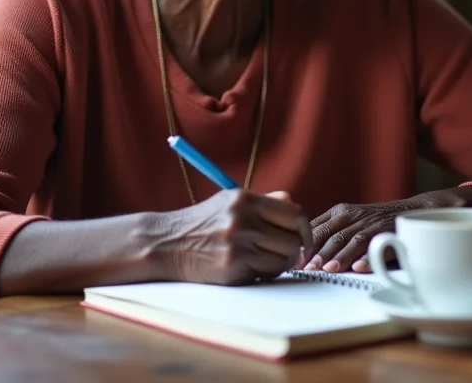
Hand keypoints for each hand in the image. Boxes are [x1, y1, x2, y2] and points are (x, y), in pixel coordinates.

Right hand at [160, 189, 312, 285]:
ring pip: (284, 258)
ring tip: (264, 260)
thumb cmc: (203, 223)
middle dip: (295, 249)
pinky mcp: (233, 266)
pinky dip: (265, 273)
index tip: (302, 239)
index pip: (294, 212)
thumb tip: (293, 204)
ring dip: (281, 264)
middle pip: (293, 238)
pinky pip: (267, 273)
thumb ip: (263, 203)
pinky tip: (250, 268)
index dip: (304, 229)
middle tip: (286, 254)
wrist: (167, 243)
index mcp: (245, 198)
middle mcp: (243, 218)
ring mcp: (238, 243)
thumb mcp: (229, 202)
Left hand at [306, 187, 471, 272]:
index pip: (317, 226)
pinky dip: (368, 257)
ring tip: (328, 269)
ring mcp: (371, 223)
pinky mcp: (389, 232)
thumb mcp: (349, 221)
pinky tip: (359, 268)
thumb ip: (329, 233)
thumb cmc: (374, 221)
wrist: (415, 210)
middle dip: (318, 251)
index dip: (304, 242)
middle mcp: (353, 215)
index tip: (293, 259)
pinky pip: (377, 245)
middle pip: (331, 233)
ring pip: (352, 239)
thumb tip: (302, 255)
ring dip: (339, 255)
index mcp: (339, 212)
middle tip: (307, 268)